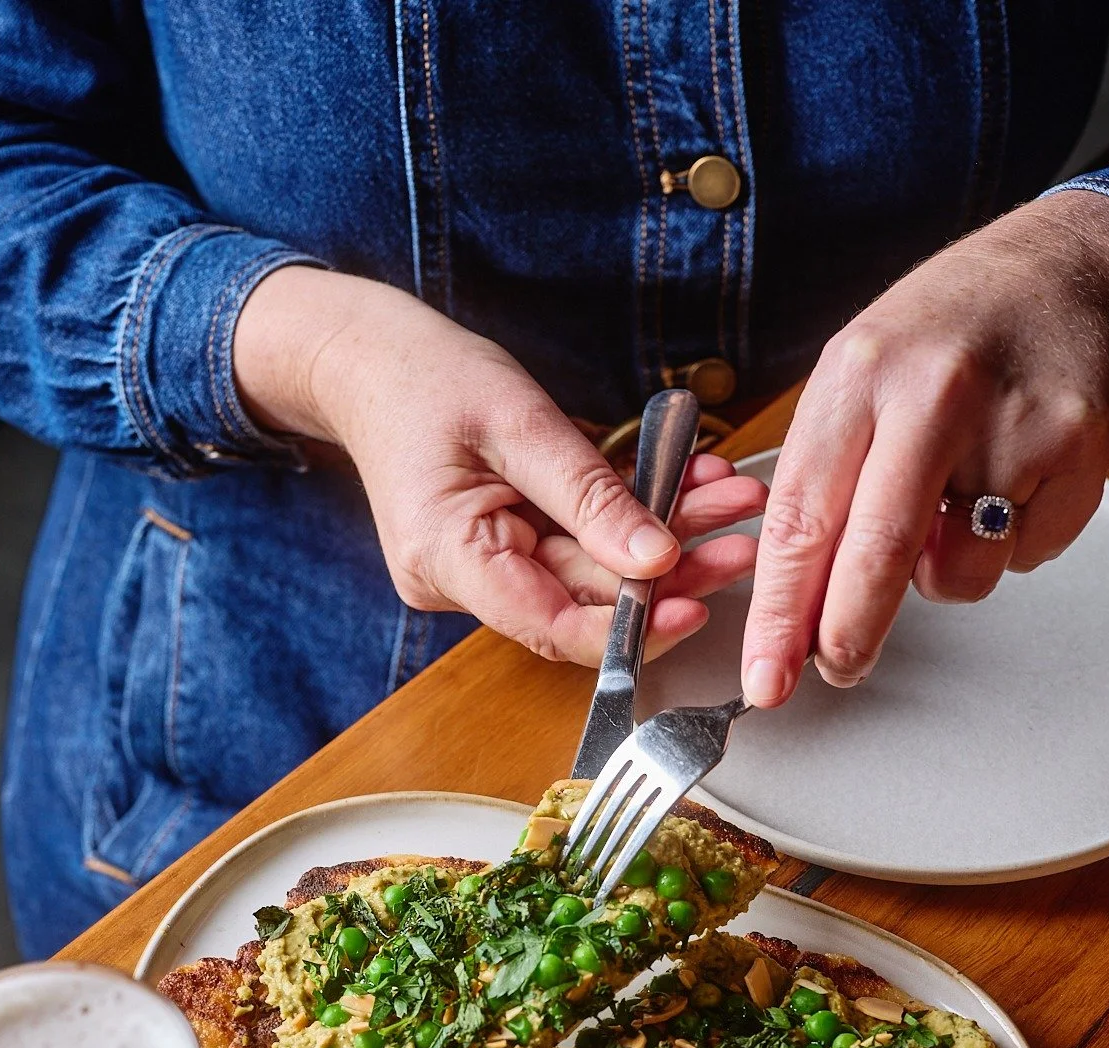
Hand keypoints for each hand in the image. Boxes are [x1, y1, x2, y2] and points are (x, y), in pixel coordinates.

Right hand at [233, 268, 766, 663]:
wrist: (365, 358)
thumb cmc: (423, 376)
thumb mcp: (518, 420)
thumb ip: (589, 495)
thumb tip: (658, 561)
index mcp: (448, 559)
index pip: (550, 626)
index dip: (627, 629)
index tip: (695, 606)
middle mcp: (462, 581)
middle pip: (582, 600)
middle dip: (670, 569)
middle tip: (742, 538)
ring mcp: (482, 569)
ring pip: (591, 572)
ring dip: (665, 537)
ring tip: (730, 500)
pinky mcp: (502, 548)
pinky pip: (579, 545)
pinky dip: (631, 518)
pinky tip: (686, 486)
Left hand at [740, 191, 1108, 705]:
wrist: (1061, 268)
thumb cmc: (941, 332)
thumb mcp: (853, 378)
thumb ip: (820, 481)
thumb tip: (792, 603)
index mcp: (859, 376)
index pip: (802, 520)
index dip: (779, 613)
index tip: (767, 673)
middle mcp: (935, 394)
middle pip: (879, 555)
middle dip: (848, 633)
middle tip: (836, 667)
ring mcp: (1014, 422)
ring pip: (960, 572)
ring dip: (942, 576)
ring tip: (949, 511)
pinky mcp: (1079, 448)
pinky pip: (1026, 555)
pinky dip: (1008, 545)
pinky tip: (1008, 483)